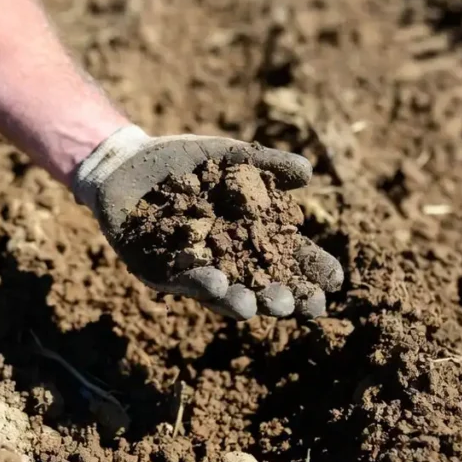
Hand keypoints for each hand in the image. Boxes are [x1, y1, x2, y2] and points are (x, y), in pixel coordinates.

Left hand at [73, 126, 343, 319]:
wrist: (126, 162)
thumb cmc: (182, 162)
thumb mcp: (229, 157)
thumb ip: (265, 164)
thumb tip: (308, 172)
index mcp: (249, 235)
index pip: (289, 257)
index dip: (312, 270)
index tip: (335, 280)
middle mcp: (226, 259)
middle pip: (262, 286)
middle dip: (284, 296)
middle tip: (305, 305)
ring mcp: (193, 269)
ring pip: (224, 293)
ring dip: (244, 300)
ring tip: (259, 304)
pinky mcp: (158, 272)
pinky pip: (182, 281)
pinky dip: (201, 282)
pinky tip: (219, 283)